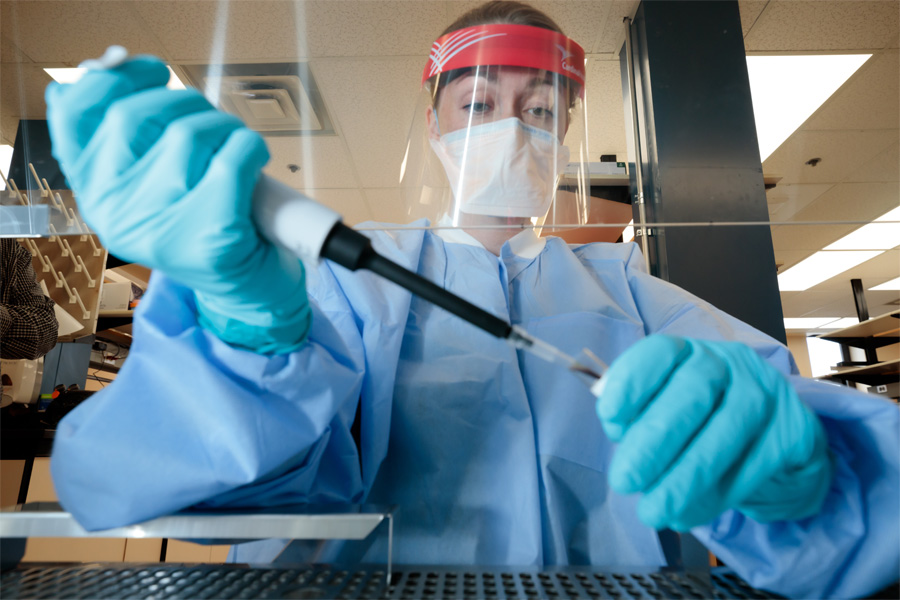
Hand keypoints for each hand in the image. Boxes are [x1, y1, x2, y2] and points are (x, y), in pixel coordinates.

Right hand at [45, 56, 309, 352]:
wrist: (248, 292)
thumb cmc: (204, 226)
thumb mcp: (153, 183)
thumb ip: (131, 135)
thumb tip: (112, 65)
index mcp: (94, 192)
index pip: (76, 115)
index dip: (114, 80)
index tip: (153, 71)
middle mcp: (115, 212)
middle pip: (138, 115)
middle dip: (186, 105)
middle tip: (213, 125)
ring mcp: (161, 227)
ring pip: (191, 132)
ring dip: (225, 129)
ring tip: (235, 153)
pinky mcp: (211, 236)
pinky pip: (234, 157)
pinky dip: (251, 149)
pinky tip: (253, 164)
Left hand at [595, 335, 831, 530]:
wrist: (774, 442)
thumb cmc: (702, 422)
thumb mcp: (664, 410)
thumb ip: (638, 416)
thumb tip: (619, 430)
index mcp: (688, 353)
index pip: (660, 352)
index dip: (633, 381)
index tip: (609, 415)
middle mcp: (729, 364)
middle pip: (693, 393)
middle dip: (654, 441)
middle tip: (624, 481)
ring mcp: (766, 393)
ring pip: (725, 434)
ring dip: (684, 479)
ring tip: (653, 511)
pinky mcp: (792, 430)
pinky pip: (752, 467)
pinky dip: (715, 497)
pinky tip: (687, 515)